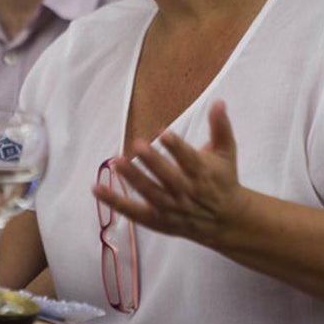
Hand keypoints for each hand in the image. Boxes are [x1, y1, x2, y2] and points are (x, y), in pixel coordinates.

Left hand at [94, 100, 252, 247]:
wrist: (226, 221)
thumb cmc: (223, 180)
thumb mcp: (227, 152)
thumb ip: (220, 127)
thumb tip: (218, 101)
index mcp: (203, 172)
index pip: (189, 159)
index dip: (177, 147)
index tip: (164, 133)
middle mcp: (186, 191)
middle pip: (168, 177)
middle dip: (153, 161)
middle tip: (138, 144)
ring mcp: (171, 208)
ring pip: (149, 193)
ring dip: (132, 178)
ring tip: (116, 161)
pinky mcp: (157, 220)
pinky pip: (133, 211)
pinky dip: (115, 202)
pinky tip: (97, 189)